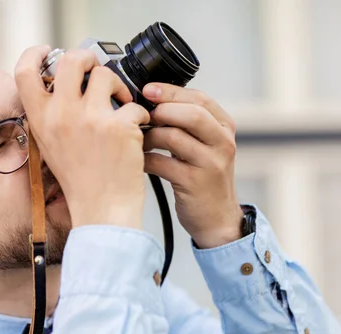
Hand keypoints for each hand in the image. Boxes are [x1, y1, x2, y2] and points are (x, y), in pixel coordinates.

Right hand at [15, 46, 150, 228]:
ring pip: (107, 75)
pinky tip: (135, 131)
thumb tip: (62, 84)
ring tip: (121, 104)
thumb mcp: (50, 144)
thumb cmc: (78, 179)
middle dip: (88, 59)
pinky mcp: (120, 126)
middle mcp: (62, 115)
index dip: (35, 53)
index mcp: (41, 120)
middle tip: (96, 71)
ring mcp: (91, 119)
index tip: (49, 51)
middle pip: (72, 59)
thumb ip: (51, 113)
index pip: (24, 71)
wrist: (101, 208)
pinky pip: (134, 104)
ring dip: (117, 86)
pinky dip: (139, 115)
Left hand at [142, 83, 243, 247]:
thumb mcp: (203, 145)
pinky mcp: (195, 183)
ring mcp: (211, 163)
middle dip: (160, 110)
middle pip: (191, 113)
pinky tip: (138, 161)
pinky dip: (145, 160)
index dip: (171, 91)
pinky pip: (162, 163)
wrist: (216, 218)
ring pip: (174, 137)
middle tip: (139, 116)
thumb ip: (186, 123)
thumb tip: (151, 100)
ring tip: (136, 140)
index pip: (199, 98)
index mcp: (224, 126)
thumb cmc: (202, 177)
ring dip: (149, 136)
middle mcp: (222, 142)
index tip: (146, 90)